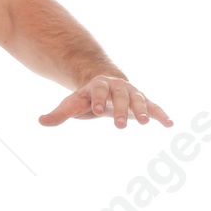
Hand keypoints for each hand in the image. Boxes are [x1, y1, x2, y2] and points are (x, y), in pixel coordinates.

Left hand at [39, 75, 171, 129]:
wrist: (106, 86)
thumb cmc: (87, 99)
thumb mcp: (72, 104)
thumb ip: (59, 114)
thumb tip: (41, 121)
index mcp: (99, 85)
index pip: (98, 90)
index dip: (97, 99)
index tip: (96, 110)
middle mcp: (118, 87)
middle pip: (120, 96)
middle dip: (120, 109)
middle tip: (119, 125)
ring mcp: (132, 94)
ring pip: (138, 100)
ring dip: (142, 110)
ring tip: (145, 122)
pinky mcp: (143, 103)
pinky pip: (154, 107)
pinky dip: (161, 114)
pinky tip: (170, 124)